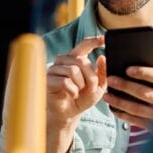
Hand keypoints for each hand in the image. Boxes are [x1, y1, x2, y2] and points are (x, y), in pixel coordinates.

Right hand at [46, 36, 106, 152]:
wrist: (68, 114)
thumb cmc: (81, 98)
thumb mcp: (97, 87)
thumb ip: (102, 73)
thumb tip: (102, 57)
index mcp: (75, 59)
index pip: (83, 45)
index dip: (93, 41)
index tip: (103, 39)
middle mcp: (63, 61)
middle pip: (81, 61)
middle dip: (90, 77)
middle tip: (90, 89)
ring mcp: (54, 69)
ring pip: (73, 70)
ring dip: (81, 85)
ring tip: (79, 92)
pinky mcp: (48, 80)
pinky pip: (65, 81)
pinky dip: (72, 91)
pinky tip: (72, 95)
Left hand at [103, 54, 152, 130]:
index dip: (143, 72)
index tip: (128, 69)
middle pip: (145, 93)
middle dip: (125, 86)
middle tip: (110, 79)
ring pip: (138, 108)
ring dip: (120, 102)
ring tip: (107, 95)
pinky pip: (136, 121)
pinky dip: (124, 115)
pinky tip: (114, 109)